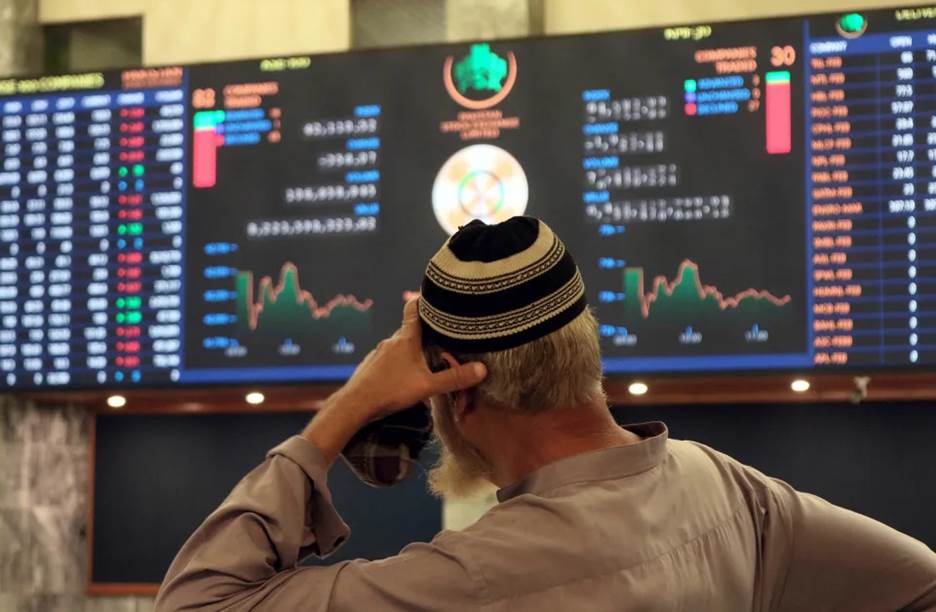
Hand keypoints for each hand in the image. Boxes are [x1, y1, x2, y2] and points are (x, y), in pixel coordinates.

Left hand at [341, 298, 486, 419]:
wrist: (354, 404)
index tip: (433, 294)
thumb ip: (454, 378)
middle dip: (425, 330)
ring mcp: (379, 353)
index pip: (414, 309)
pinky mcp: (372, 366)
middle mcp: (391, 341)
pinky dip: (400, 361)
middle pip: (410, 329)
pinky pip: (390, 358)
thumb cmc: (390, 391)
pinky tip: (405, 375)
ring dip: (412, 348)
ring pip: (400, 345)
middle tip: (442, 333)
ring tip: (427, 357)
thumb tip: (482, 369)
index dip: (424, 300)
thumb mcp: (427, 386)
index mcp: (406, 339)